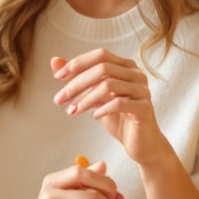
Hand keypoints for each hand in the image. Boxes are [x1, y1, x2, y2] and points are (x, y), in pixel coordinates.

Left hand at [50, 49, 165, 169]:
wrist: (141, 143)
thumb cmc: (118, 118)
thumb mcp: (94, 97)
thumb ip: (77, 79)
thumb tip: (54, 61)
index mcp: (125, 66)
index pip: (100, 55)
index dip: (77, 63)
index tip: (57, 77)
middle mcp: (136, 74)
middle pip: (103, 68)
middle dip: (76, 83)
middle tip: (59, 99)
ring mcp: (142, 90)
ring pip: (109, 84)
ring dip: (86, 98)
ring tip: (72, 111)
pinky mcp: (144, 108)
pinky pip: (120, 103)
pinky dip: (102, 109)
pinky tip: (93, 116)